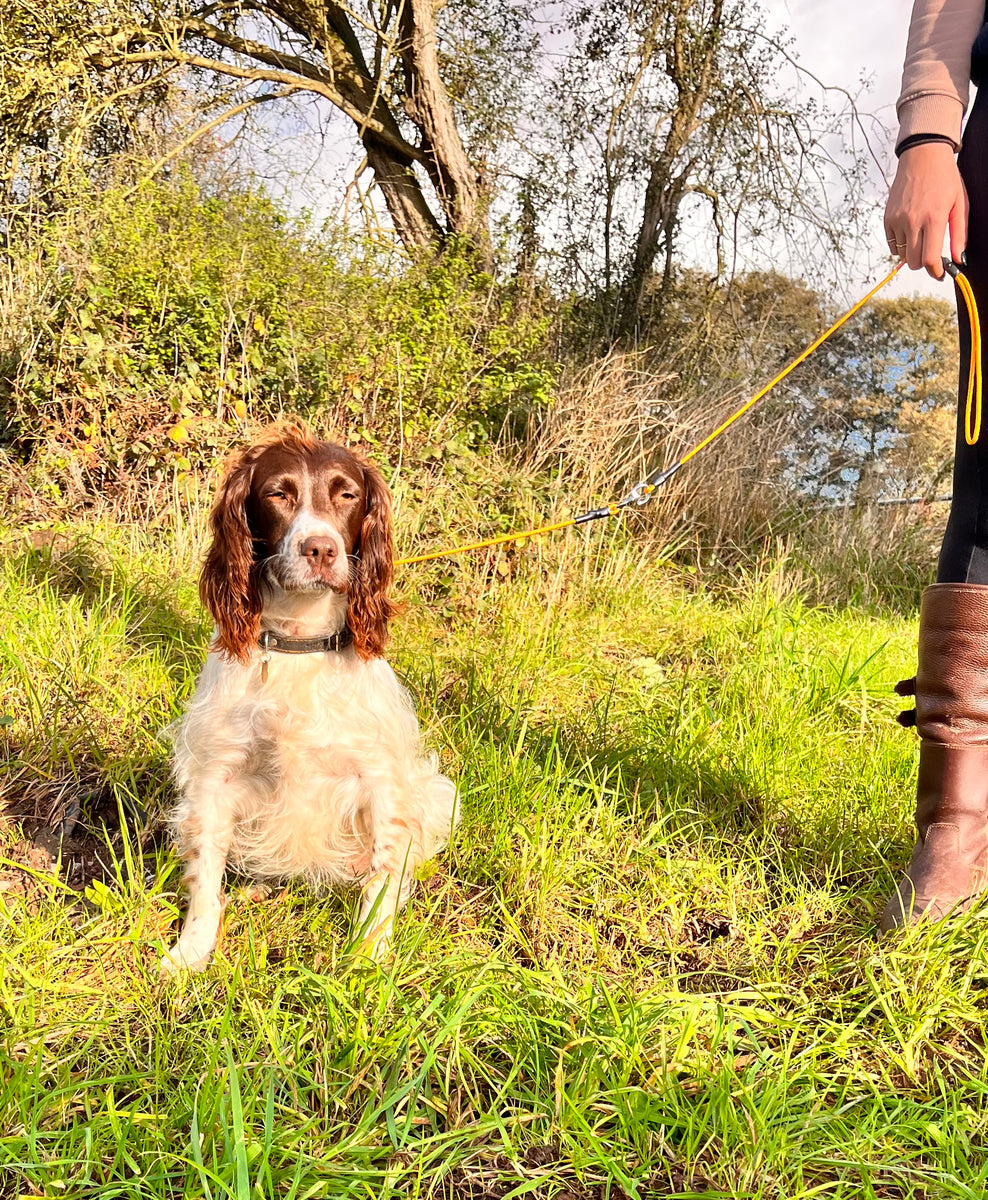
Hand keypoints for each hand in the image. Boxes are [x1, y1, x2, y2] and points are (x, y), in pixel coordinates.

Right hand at [884, 142, 967, 277]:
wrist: (922, 156)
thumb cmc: (945, 178)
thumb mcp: (959, 205)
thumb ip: (959, 234)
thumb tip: (958, 259)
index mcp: (934, 218)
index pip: (930, 259)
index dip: (935, 271)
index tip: (940, 274)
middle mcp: (913, 221)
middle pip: (915, 262)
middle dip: (925, 264)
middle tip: (933, 257)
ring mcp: (898, 220)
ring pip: (902, 255)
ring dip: (913, 253)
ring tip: (921, 240)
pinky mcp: (888, 218)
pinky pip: (892, 244)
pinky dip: (901, 245)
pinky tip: (910, 233)